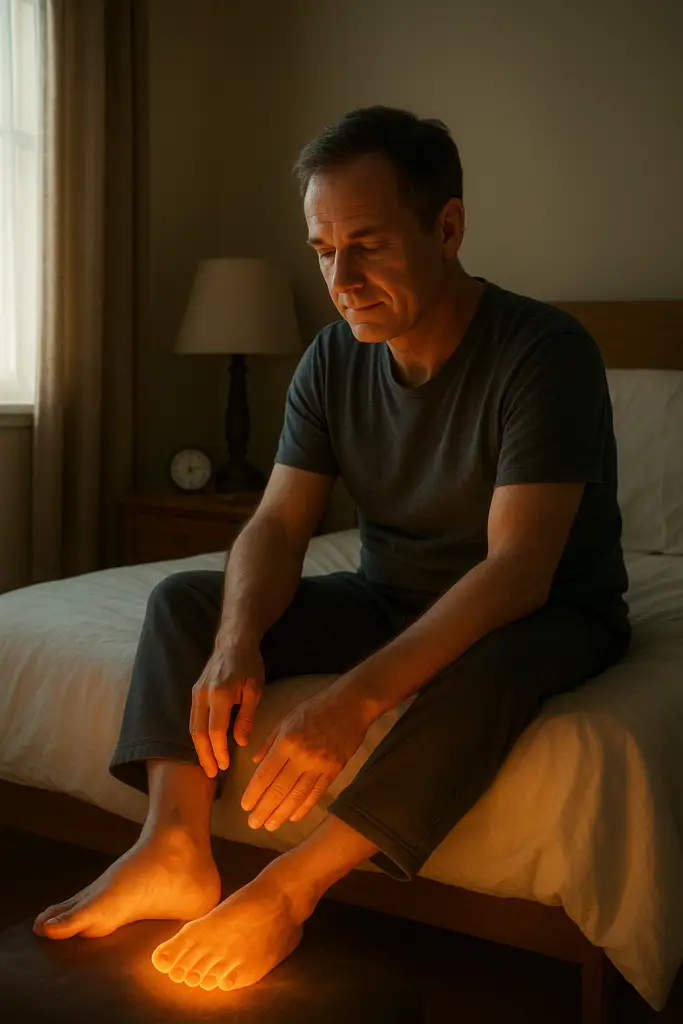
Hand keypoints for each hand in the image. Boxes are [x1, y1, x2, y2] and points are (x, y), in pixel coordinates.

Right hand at [190, 638, 264, 777]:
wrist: (234, 640)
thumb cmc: (249, 664)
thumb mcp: (255, 689)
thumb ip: (247, 717)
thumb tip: (241, 743)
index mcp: (220, 694)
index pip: (215, 731)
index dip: (218, 751)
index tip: (224, 766)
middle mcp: (203, 694)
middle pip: (198, 733)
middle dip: (204, 756)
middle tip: (212, 774)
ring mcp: (196, 692)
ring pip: (193, 727)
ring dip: (199, 748)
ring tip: (208, 765)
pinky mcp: (195, 691)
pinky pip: (193, 718)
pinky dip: (197, 735)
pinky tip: (205, 746)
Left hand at [240, 684, 369, 831]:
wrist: (351, 704)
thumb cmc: (315, 708)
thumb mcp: (287, 719)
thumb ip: (269, 742)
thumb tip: (255, 762)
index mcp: (287, 742)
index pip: (266, 774)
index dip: (254, 793)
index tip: (245, 807)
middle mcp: (302, 757)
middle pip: (279, 790)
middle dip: (264, 809)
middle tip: (253, 824)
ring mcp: (320, 765)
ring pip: (298, 796)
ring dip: (282, 814)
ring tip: (270, 826)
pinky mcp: (334, 770)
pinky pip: (317, 793)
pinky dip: (304, 807)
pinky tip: (293, 817)